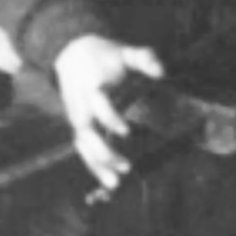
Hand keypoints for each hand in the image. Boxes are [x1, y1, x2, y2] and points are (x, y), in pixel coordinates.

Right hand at [53, 34, 163, 188]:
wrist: (73, 53)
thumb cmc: (105, 55)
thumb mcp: (126, 52)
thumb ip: (145, 59)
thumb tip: (162, 72)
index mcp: (93, 86)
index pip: (99, 104)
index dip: (111, 118)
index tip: (127, 131)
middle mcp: (82, 106)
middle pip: (87, 132)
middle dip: (104, 152)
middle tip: (126, 166)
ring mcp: (77, 118)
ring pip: (83, 146)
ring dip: (98, 165)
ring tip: (116, 183)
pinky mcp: (77, 127)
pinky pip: (82, 149)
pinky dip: (93, 166)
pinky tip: (107, 180)